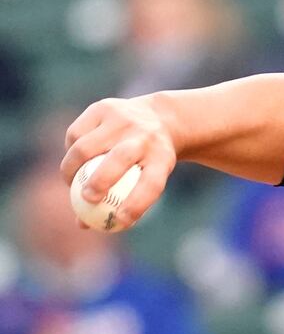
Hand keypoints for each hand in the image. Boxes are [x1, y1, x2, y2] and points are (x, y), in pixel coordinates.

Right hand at [60, 97, 177, 230]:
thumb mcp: (149, 178)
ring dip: (71, 168)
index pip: (151, 185)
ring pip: (87, 147)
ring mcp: (123, 119)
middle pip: (119, 161)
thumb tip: (83, 225)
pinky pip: (76, 134)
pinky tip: (73, 159)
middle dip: (98, 182)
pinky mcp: (103, 108)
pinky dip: (70, 150)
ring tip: (70, 181)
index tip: (119, 221)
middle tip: (86, 198)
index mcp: (163, 158)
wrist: (160, 119)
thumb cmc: (150, 160)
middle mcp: (144, 136)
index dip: (136, 206)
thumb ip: (120, 200)